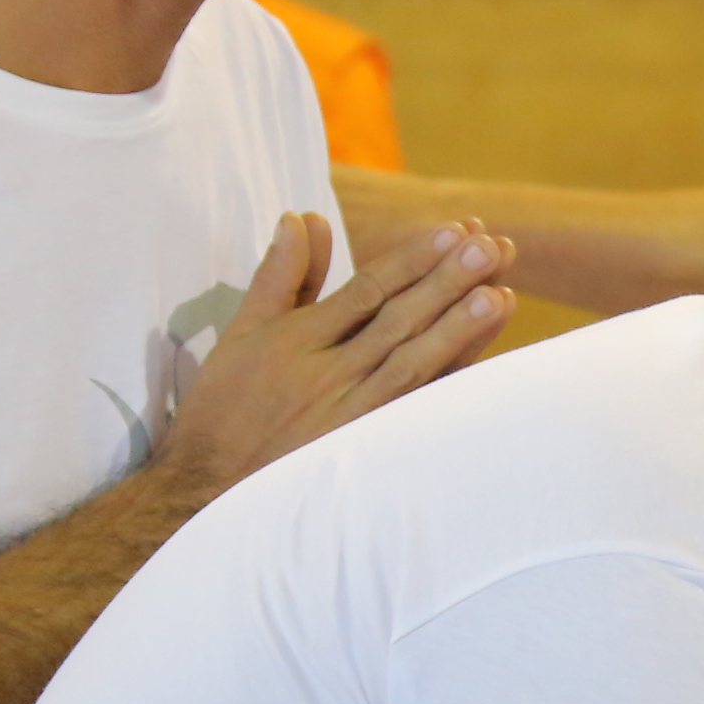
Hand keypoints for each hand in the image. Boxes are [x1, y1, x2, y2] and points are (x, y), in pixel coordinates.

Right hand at [152, 214, 515, 496]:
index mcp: (298, 339)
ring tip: (500, 296)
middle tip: (492, 247)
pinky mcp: (362, 448)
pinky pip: (412, 411)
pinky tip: (483, 366)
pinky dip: (447, 386)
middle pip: (398, 320)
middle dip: (447, 282)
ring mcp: (348, 413)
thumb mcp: (242, 331)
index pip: (368, 289)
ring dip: (458, 331)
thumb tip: (303, 216)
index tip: (455, 231)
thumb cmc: (224, 405)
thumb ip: (281, 275)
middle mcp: (327, 373)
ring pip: (411, 364)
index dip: (413, 260)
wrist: (202, 487)